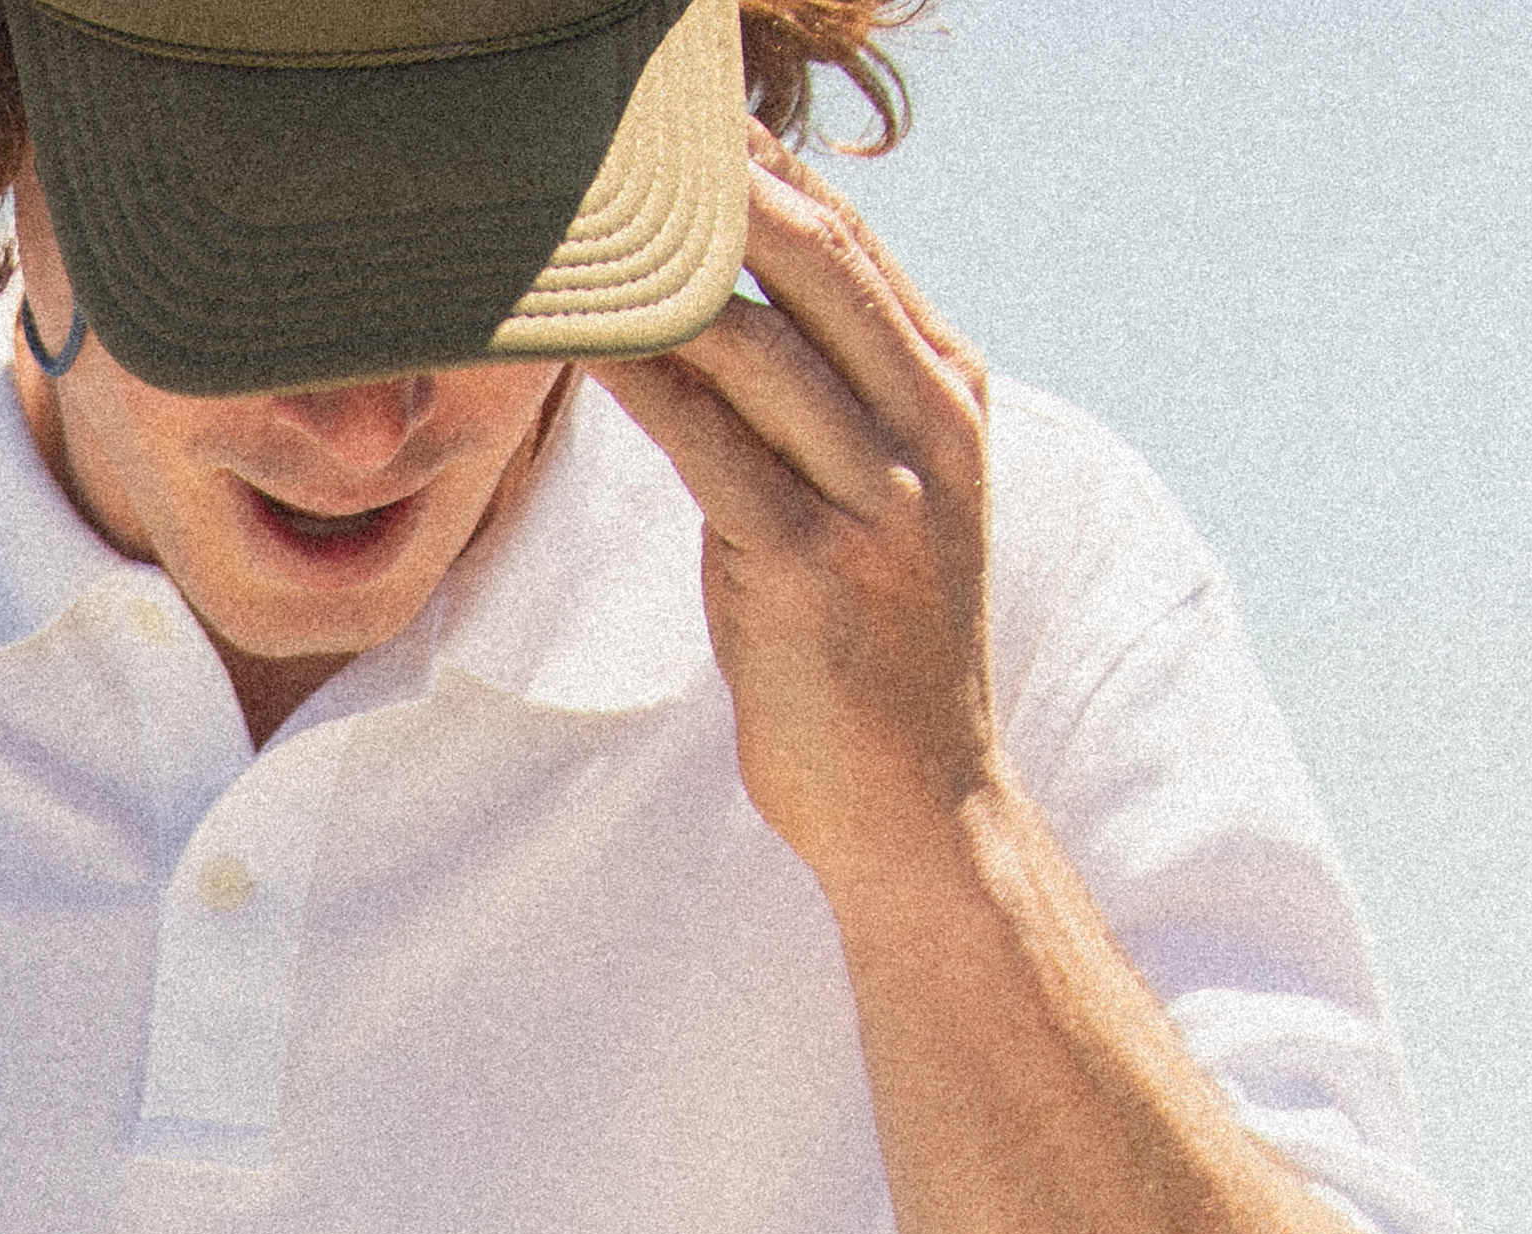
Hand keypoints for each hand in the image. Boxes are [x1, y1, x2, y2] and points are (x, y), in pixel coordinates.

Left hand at [597, 137, 1003, 890]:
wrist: (916, 803)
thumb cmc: (866, 654)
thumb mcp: (864, 508)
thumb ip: (814, 416)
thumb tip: (710, 328)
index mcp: (952, 403)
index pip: (858, 254)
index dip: (770, 180)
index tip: (685, 132)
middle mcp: (931, 434)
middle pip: (818, 265)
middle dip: (721, 194)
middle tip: (625, 150)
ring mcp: (879, 500)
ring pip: (758, 345)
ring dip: (659, 283)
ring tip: (580, 237)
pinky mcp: (810, 568)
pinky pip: (709, 444)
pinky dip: (642, 383)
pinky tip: (585, 344)